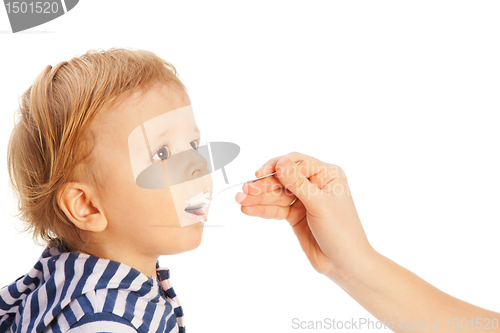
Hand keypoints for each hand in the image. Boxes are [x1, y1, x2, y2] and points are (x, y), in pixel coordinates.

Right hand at [235, 152, 374, 278]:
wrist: (344, 263)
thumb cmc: (341, 231)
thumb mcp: (320, 204)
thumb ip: (298, 183)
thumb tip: (280, 163)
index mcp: (326, 174)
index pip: (296, 163)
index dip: (276, 167)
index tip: (260, 174)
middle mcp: (314, 183)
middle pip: (282, 179)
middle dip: (263, 185)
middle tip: (244, 191)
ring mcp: (303, 199)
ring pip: (276, 194)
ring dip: (257, 198)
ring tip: (240, 201)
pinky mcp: (294, 215)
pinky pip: (275, 209)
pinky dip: (262, 209)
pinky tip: (247, 210)